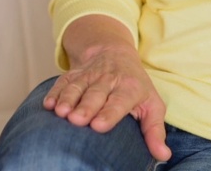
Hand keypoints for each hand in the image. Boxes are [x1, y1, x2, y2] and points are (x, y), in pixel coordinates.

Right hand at [42, 45, 171, 161]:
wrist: (116, 53)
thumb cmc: (136, 87)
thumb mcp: (151, 105)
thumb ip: (155, 131)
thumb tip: (163, 156)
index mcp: (130, 88)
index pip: (120, 101)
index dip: (109, 112)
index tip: (99, 125)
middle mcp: (109, 79)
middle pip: (96, 93)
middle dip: (86, 106)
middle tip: (77, 120)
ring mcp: (89, 75)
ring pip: (77, 86)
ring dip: (67, 98)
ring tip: (60, 113)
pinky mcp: (74, 74)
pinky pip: (62, 82)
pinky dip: (54, 92)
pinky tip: (47, 105)